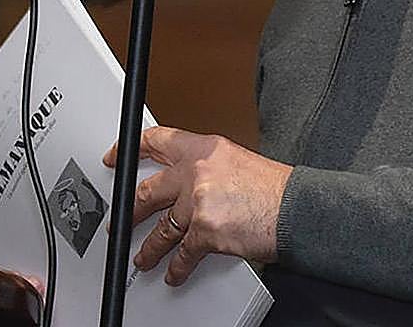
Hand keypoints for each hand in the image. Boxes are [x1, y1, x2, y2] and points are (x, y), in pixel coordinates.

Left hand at [103, 126, 291, 285]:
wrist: (295, 209)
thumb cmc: (274, 188)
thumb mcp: (237, 160)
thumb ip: (208, 168)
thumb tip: (190, 182)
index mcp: (204, 148)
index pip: (157, 141)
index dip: (128, 149)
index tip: (116, 156)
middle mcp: (196, 171)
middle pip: (148, 190)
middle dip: (129, 211)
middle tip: (121, 219)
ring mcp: (198, 202)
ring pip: (160, 228)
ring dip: (149, 248)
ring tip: (143, 256)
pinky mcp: (205, 232)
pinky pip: (182, 254)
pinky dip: (176, 267)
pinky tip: (174, 272)